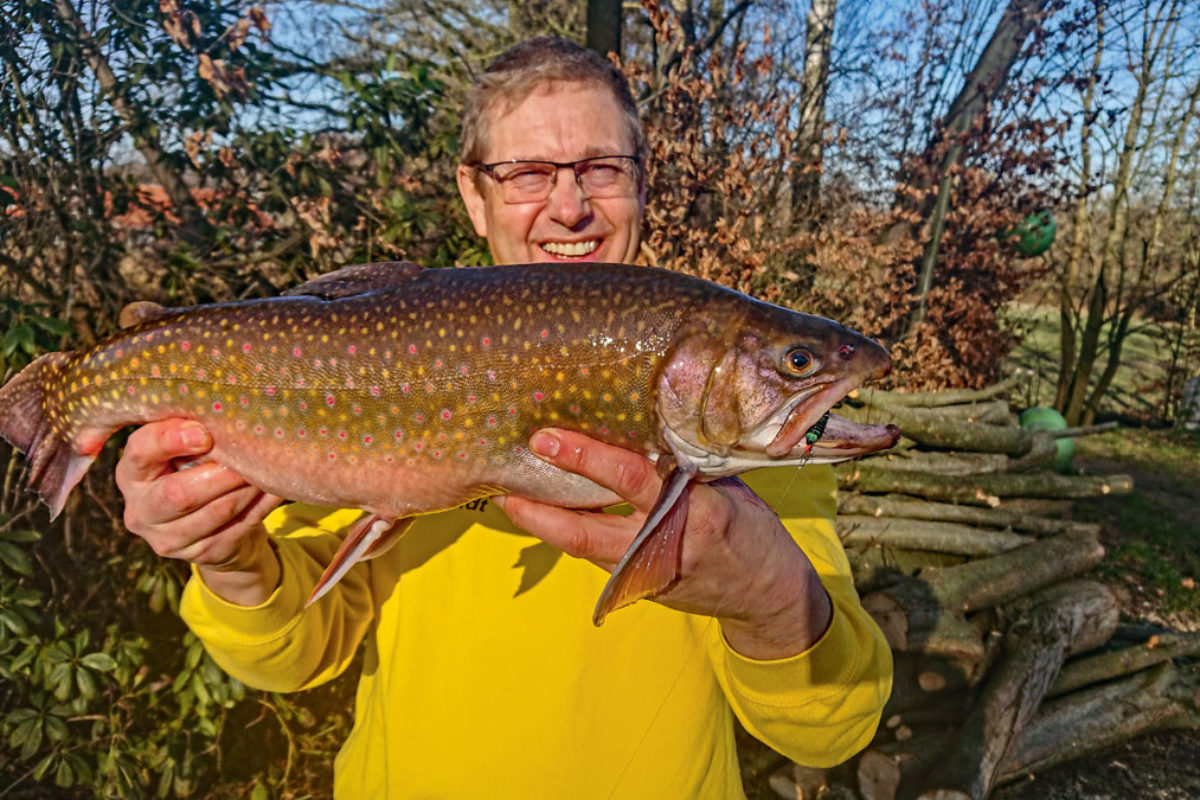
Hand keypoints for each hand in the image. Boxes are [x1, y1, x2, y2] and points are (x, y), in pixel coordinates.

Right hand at [115, 419, 283, 605]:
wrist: (212, 525)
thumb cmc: (195, 468)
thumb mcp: (183, 447)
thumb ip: (189, 428)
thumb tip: (223, 406)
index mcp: (131, 473)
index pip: (140, 452)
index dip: (171, 440)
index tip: (205, 433)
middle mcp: (141, 510)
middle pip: (179, 493)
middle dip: (220, 473)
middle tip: (248, 453)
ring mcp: (168, 539)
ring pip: (216, 512)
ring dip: (246, 487)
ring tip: (268, 466)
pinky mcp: (200, 555)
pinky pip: (239, 526)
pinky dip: (262, 503)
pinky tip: (275, 486)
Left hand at [494, 429, 832, 658]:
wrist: (768, 596)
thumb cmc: (751, 528)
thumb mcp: (727, 487)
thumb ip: (683, 464)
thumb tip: (632, 425)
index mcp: (694, 509)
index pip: (629, 478)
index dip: (584, 457)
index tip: (547, 438)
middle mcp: (663, 545)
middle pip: (584, 528)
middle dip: (537, 506)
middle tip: (502, 480)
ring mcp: (647, 573)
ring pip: (579, 546)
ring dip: (540, 522)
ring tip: (508, 495)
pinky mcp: (638, 587)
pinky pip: (594, 555)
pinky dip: (567, 532)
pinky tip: (545, 513)